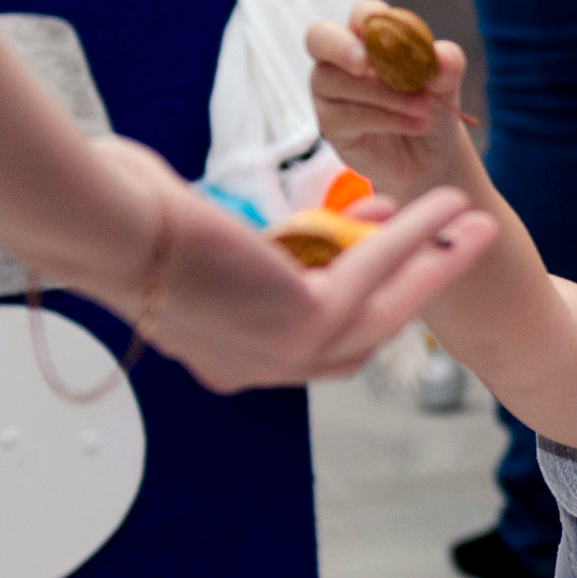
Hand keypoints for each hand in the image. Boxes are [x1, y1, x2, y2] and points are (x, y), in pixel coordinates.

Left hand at [96, 140, 496, 391]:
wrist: (102, 226)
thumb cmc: (120, 219)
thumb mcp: (182, 247)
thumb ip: (221, 251)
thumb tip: (213, 225)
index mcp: (227, 359)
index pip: (313, 340)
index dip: (359, 299)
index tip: (381, 249)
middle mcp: (260, 369)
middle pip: (364, 335)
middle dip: (416, 291)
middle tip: (451, 248)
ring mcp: (288, 356)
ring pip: (387, 310)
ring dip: (436, 264)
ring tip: (474, 224)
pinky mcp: (307, 324)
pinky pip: (378, 273)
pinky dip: (417, 236)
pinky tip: (446, 207)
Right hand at [306, 0, 481, 204]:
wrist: (433, 158)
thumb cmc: (433, 110)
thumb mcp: (446, 87)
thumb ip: (447, 66)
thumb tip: (443, 56)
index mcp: (370, 38)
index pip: (361, 15)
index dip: (369, 18)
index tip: (392, 34)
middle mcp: (342, 60)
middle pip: (319, 38)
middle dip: (339, 46)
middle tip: (363, 62)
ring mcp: (330, 92)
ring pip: (336, 81)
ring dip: (382, 94)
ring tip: (423, 108)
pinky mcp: (330, 124)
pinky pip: (345, 115)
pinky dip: (383, 119)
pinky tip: (413, 125)